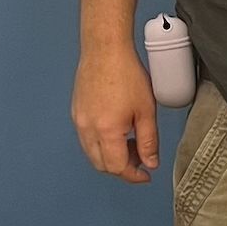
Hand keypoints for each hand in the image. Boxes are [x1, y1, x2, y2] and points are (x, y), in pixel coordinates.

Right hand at [72, 46, 159, 182]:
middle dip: (122, 168)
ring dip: (111, 156)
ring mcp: (79, 121)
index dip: (133, 175)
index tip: (145, 175)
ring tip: (130, 142)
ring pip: (92, 154)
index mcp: (107, 131)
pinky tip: (116, 131)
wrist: (105, 50)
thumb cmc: (126, 73)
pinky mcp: (76, 113)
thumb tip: (150, 163)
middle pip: (102, 165)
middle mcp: (88, 129)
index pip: (118, 167)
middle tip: (141, 158)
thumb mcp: (146, 110)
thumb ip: (149, 141)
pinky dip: (101, 144)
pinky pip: (86, 139)